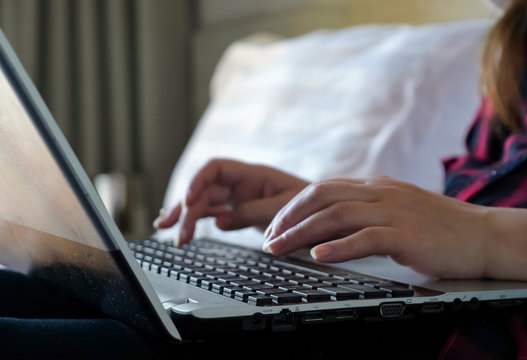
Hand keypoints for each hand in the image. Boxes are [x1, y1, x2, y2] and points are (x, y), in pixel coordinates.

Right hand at [154, 159, 308, 245]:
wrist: (327, 215)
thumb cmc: (312, 207)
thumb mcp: (285, 209)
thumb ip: (254, 213)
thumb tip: (221, 221)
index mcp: (253, 174)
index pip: (216, 168)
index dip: (198, 181)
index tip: (188, 200)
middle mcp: (243, 183)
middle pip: (205, 189)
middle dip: (187, 208)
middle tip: (178, 234)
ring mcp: (240, 196)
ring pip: (205, 201)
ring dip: (186, 215)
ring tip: (167, 231)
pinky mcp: (241, 210)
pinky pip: (213, 211)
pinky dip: (198, 219)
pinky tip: (183, 227)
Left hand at [263, 176, 490, 278]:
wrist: (487, 235)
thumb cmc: (442, 229)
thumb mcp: (400, 212)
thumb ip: (368, 213)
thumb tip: (328, 230)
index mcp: (378, 186)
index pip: (325, 188)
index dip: (294, 207)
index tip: (276, 227)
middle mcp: (382, 192)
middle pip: (322, 195)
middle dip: (288, 217)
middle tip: (268, 239)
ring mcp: (395, 211)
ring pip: (336, 215)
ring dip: (302, 233)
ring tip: (280, 249)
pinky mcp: (407, 235)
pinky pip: (365, 237)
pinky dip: (338, 247)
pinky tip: (318, 257)